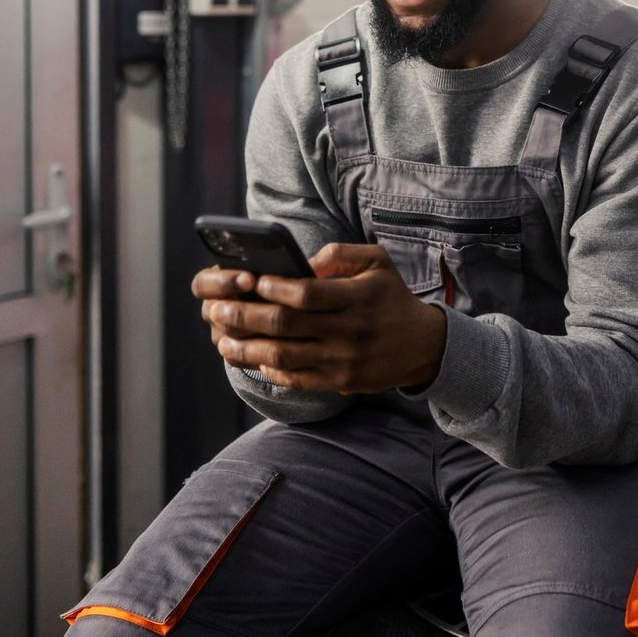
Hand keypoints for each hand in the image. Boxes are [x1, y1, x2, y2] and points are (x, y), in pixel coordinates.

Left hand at [198, 243, 447, 394]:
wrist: (422, 345)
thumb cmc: (391, 297)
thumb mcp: (378, 262)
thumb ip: (341, 254)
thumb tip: (302, 261)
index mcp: (357, 298)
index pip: (306, 294)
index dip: (274, 288)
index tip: (250, 281)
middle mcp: (348, 331)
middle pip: (285, 326)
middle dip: (244, 316)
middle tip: (216, 310)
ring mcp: (342, 361)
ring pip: (282, 357)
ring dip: (246, 349)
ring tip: (221, 340)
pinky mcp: (339, 382)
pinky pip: (296, 379)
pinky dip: (269, 370)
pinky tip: (251, 358)